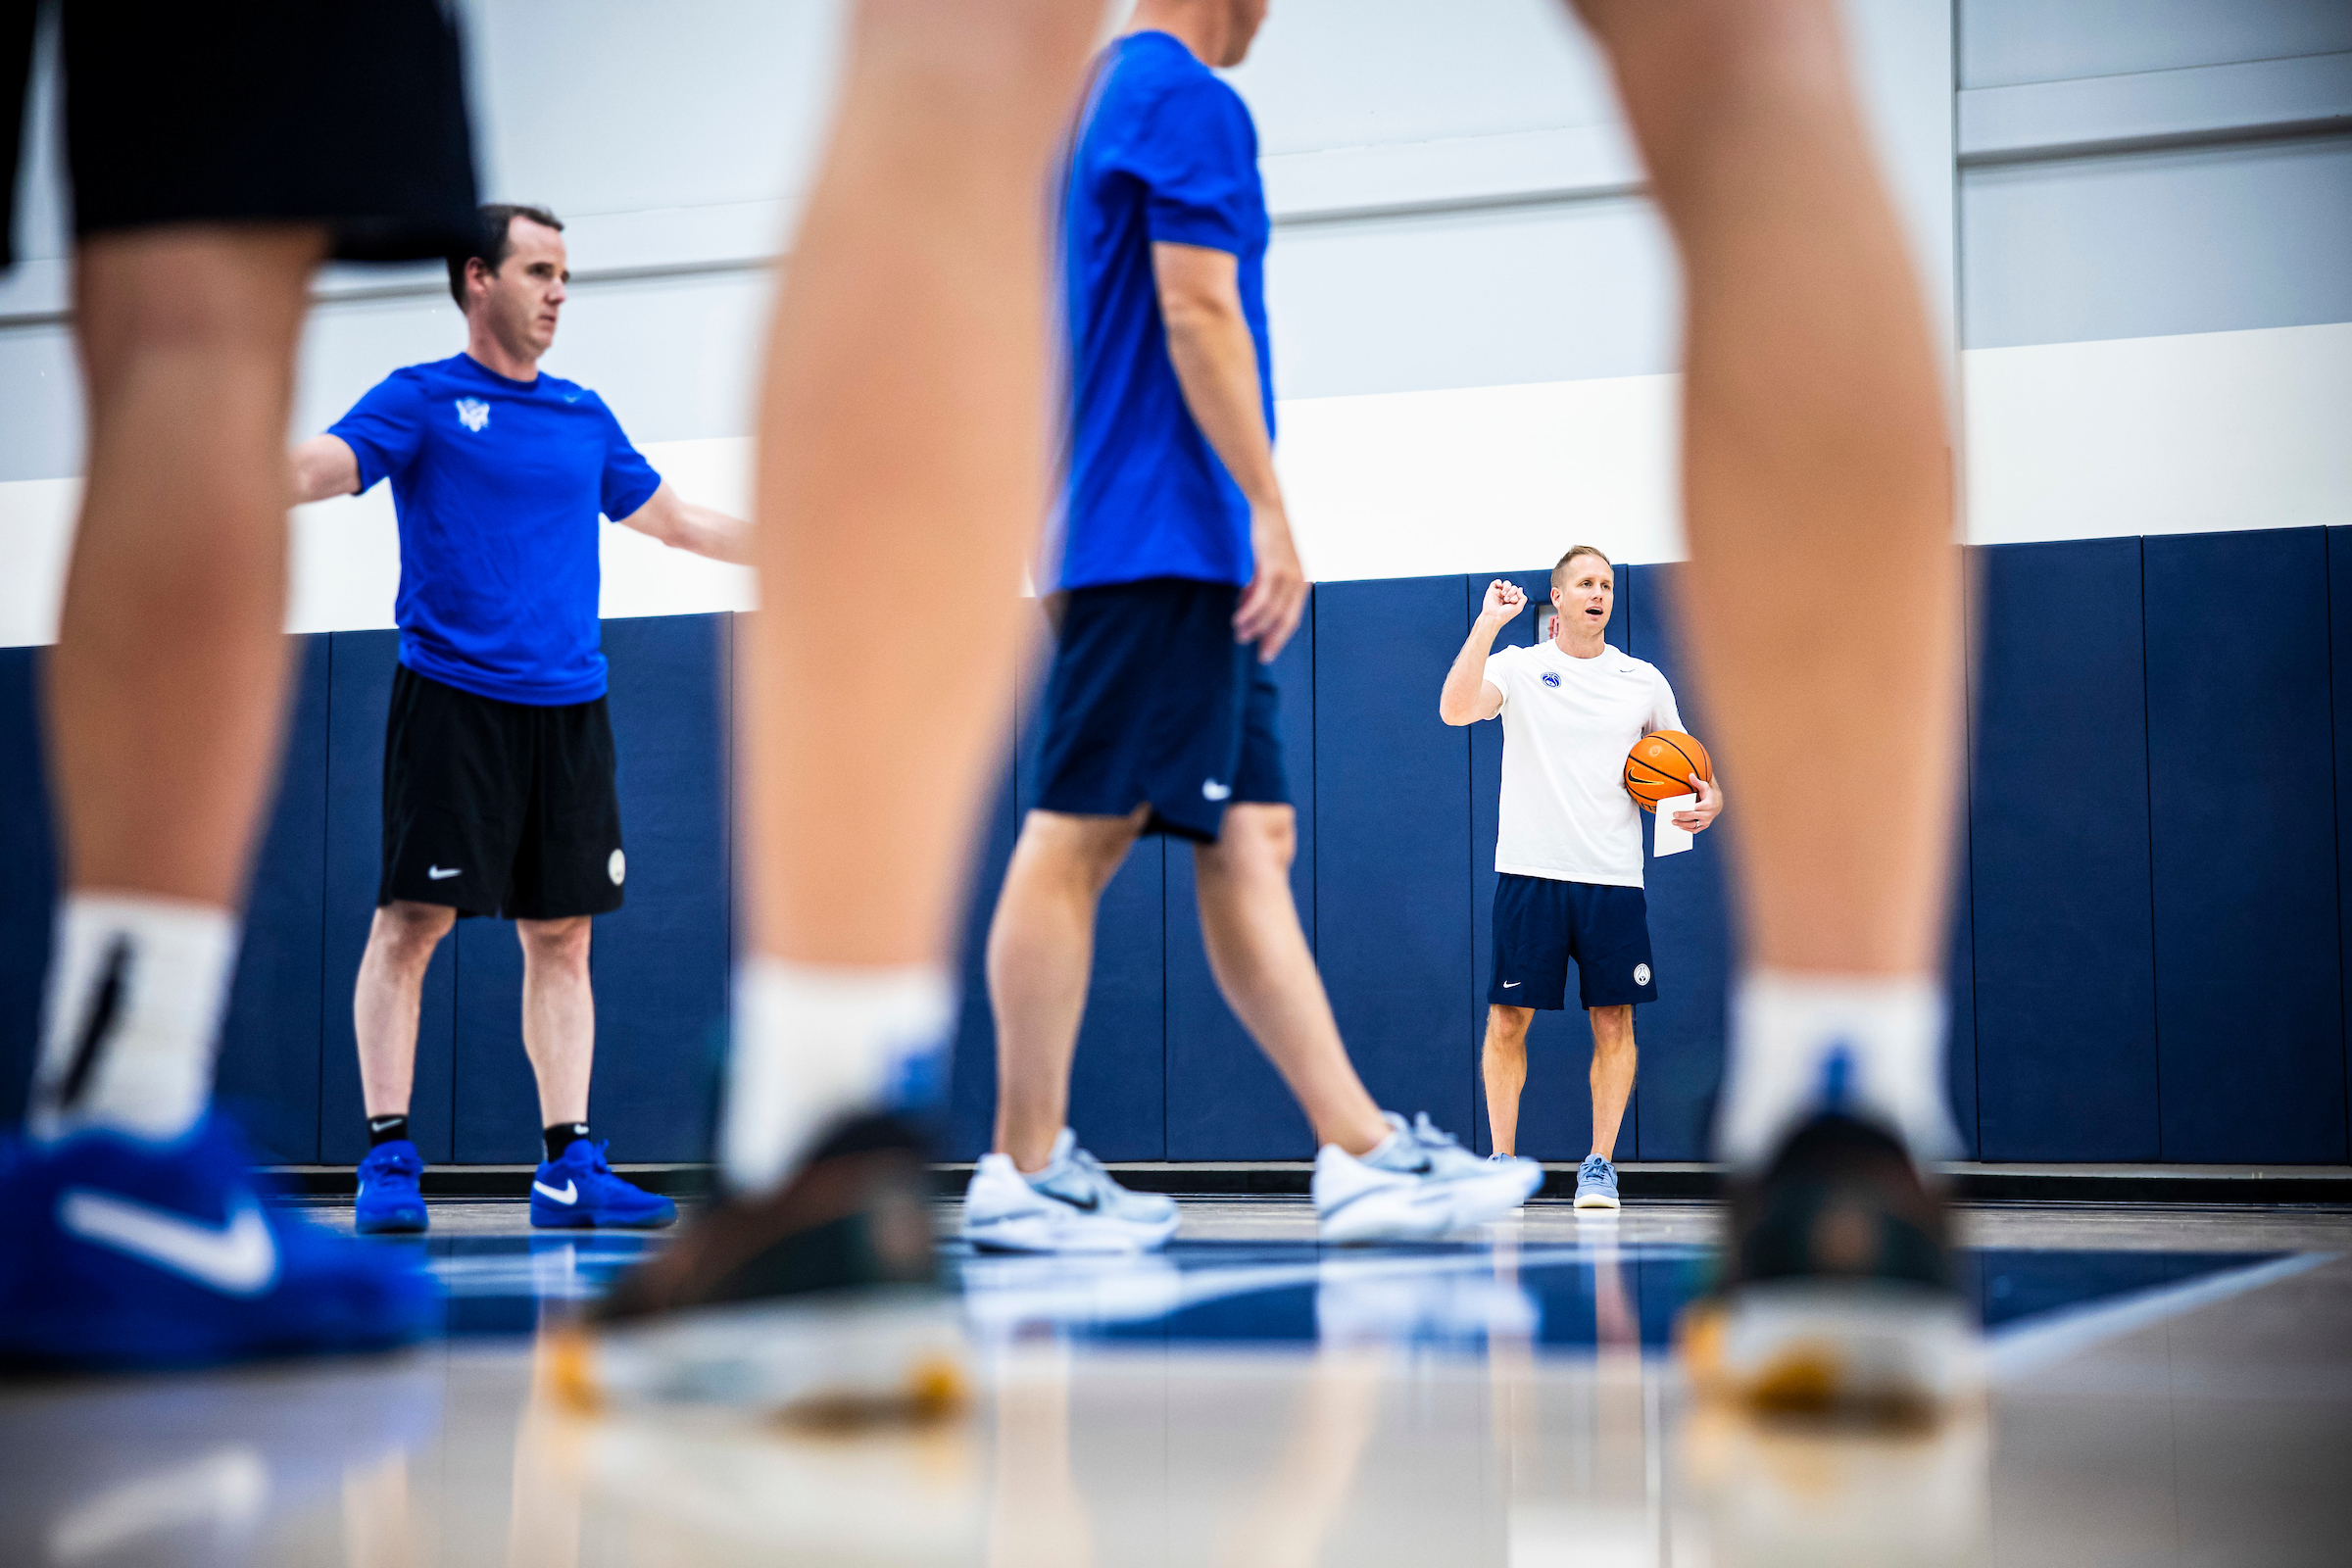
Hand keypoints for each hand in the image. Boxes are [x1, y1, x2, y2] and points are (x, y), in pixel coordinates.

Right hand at [1235, 499, 1307, 661]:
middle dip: (1270, 639)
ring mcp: (1287, 575)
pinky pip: (1261, 598)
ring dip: (1254, 626)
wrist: (1268, 509)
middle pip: (1284, 620)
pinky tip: (1238, 618)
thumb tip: (1247, 609)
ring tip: (1240, 635)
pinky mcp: (1273, 567)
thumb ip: (1260, 588)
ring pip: (1271, 611)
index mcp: (1300, 584)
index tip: (1266, 653)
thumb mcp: (1267, 566)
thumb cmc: (1268, 536)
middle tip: (1257, 653)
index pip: (1291, 619)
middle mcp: (1298, 581)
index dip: (1279, 638)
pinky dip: (1249, 611)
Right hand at [1481, 579, 1526, 623]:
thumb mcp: (1519, 608)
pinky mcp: (1492, 591)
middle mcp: (1506, 596)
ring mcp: (1499, 593)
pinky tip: (1500, 585)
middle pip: (1513, 587)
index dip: (1517, 594)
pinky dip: (1499, 581)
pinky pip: (1496, 582)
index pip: (1518, 592)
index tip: (1513, 601)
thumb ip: (1523, 598)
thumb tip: (1520, 589)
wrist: (1494, 616)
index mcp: (1512, 600)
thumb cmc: (1505, 614)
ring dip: (1507, 588)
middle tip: (1507, 600)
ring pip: (1507, 583)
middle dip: (1512, 592)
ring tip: (1503, 595)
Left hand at [1672, 774, 1721, 832]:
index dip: (1684, 811)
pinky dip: (1688, 829)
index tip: (1675, 811)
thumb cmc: (1709, 794)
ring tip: (1674, 823)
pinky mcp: (1705, 825)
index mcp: (1707, 805)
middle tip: (1673, 817)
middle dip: (1682, 818)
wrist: (1718, 803)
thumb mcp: (1705, 786)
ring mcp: (1707, 821)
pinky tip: (1681, 827)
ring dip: (1683, 825)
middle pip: (1693, 817)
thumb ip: (1697, 782)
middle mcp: (1708, 814)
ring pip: (1694, 825)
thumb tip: (1690, 775)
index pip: (1694, 809)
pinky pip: (1696, 829)